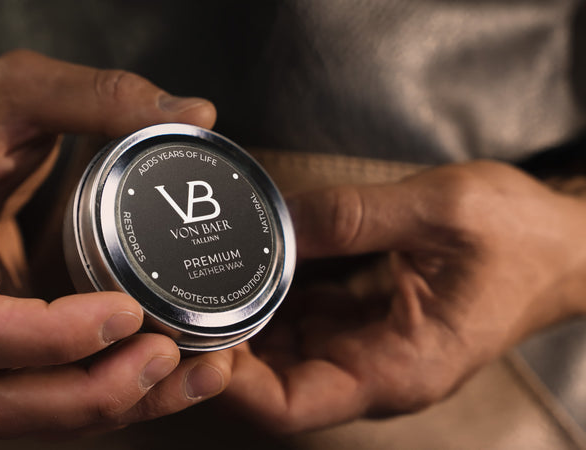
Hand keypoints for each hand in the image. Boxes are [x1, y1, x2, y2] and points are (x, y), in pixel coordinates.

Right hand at [0, 51, 231, 437]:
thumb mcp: (16, 90)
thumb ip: (97, 94)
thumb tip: (199, 112)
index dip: (50, 337)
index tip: (126, 311)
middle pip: (5, 403)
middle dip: (93, 395)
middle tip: (168, 354)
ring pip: (33, 416)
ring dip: (117, 409)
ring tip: (195, 374)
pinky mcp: (9, 351)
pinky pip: (55, 399)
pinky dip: (117, 399)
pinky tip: (177, 374)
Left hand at [222, 161, 585, 431]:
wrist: (561, 246)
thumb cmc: (520, 240)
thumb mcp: (440, 212)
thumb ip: (353, 216)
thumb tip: (274, 222)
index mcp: (396, 369)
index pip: (290, 405)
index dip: (230, 384)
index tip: (188, 340)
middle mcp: (371, 371)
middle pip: (270, 383)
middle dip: (218, 349)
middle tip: (168, 302)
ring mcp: (363, 347)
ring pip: (277, 351)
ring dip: (234, 323)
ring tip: (188, 282)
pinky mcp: (360, 320)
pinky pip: (297, 319)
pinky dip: (263, 299)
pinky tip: (237, 267)